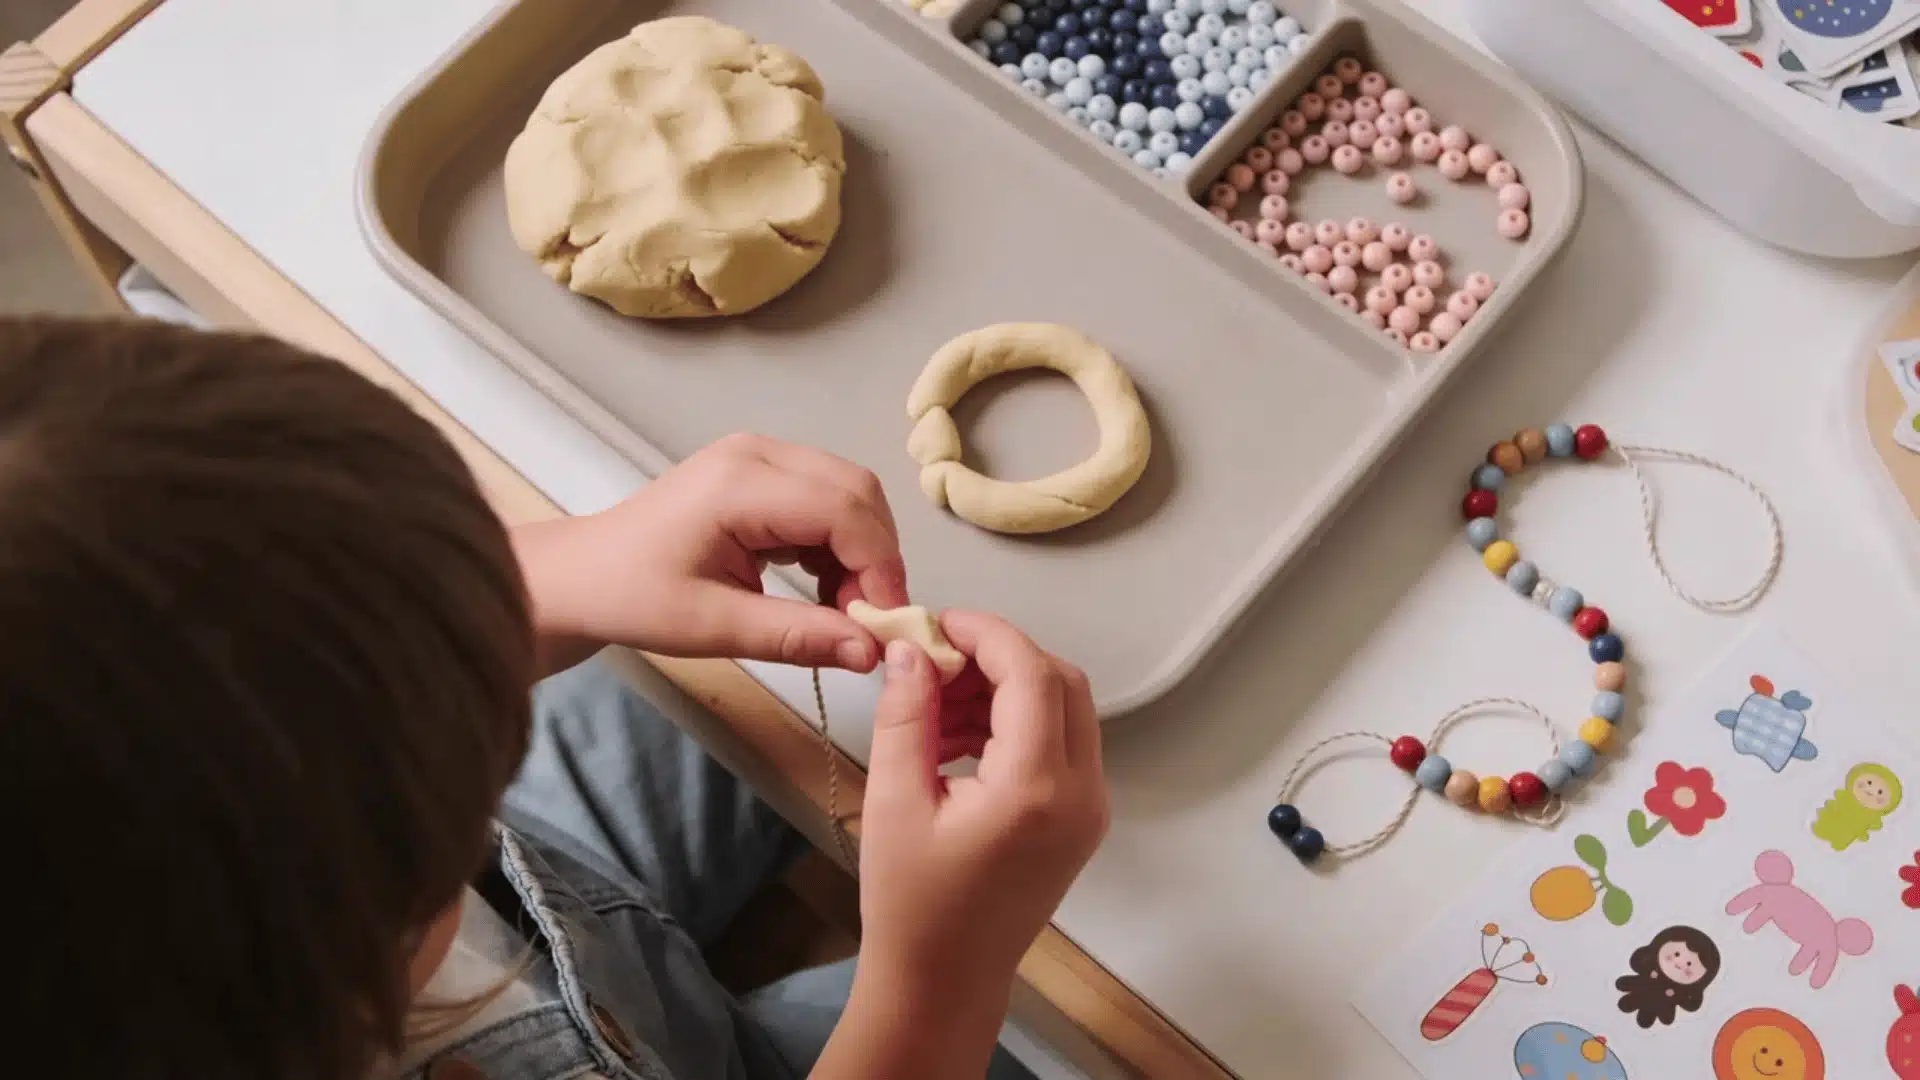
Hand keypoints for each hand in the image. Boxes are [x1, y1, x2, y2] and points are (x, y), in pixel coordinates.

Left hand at [514, 434, 908, 673]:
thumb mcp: (714, 627)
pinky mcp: (759, 471)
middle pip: (857, 491)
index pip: (844, 512)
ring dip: (861, 551)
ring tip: (839, 610)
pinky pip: (825, 497)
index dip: (879, 569)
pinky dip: (838, 543)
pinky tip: (820, 586)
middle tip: (864, 622)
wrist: (582, 575)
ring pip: (849, 493)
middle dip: (876, 558)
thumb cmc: (634, 598)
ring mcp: (759, 455)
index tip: (883, 628)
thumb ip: (797, 635)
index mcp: (740, 484)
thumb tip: (872, 653)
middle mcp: (758, 452)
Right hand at [839, 613, 1108, 1072]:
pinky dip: (1019, 723)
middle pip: (1061, 682)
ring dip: (1009, 689)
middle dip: (1000, 657)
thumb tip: (913, 650)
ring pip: (1067, 710)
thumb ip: (907, 715)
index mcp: (1036, 788)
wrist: (945, 980)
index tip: (938, 622)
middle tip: (938, 659)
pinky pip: (1063, 745)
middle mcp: (1081, 794)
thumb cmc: (912, 903)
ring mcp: (1090, 810)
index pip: (1031, 673)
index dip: (986, 633)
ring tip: (937, 707)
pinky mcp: (1082, 821)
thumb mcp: (895, 801)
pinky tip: (960, 738)